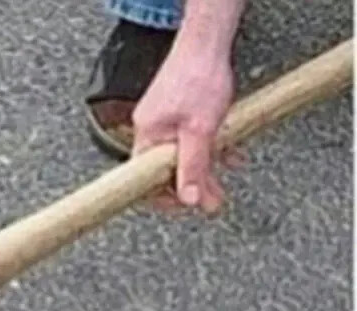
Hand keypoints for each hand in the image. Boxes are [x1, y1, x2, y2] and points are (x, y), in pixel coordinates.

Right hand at [131, 41, 237, 214]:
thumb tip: (189, 198)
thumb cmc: (199, 79)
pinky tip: (225, 152)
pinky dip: (206, 150)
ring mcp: (161, 122)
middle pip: (164, 171)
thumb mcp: (201, 130)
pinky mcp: (174, 114)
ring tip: (221, 180)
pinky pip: (186, 140)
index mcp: (147, 137)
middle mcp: (149, 131)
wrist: (207, 44)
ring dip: (202, 169)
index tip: (183, 207)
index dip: (162, 198)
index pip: (143, 180)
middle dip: (190, 187)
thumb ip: (195, 166)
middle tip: (212, 200)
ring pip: (178, 156)